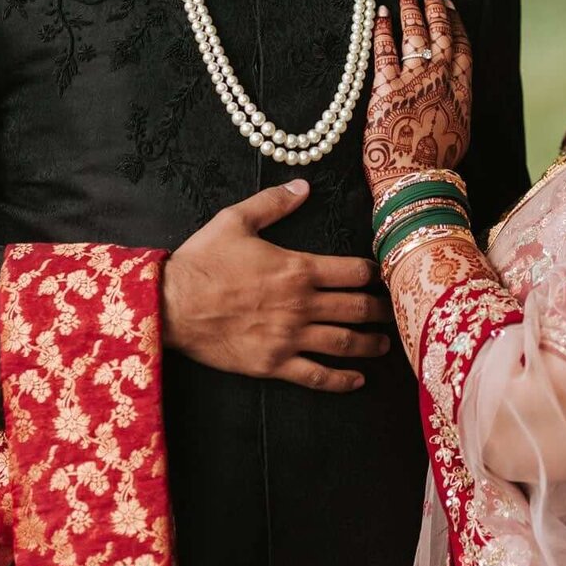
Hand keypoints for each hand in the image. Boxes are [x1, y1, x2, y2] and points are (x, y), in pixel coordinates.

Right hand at [160, 180, 390, 391]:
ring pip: (343, 343)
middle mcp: (300, 304)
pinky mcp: (273, 364)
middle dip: (380, 310)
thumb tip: (303, 186)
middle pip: (356, 308)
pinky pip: (316, 375)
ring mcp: (288, 337)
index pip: (353, 271)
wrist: (171, 304)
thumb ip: (273, 202)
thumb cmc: (203, 260)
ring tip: (384, 344)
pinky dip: (341, 380)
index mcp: (297, 268)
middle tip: (393, 310)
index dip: (373, 273)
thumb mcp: (236, 220)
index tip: (382, 276)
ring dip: (369, 344)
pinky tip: (357, 380)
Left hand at [363, 0, 472, 200]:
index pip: (462, 48)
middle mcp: (442, 81)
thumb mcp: (457, 135)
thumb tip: (450, 96)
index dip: (456, 23)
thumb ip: (454, 108)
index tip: (451, 5)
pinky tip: (380, 13)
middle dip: (435, 3)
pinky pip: (384, 50)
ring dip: (411, 6)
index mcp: (462, 94)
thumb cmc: (434, 168)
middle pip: (441, 33)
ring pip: (416, 34)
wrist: (415, 184)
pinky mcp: (386, 88)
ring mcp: (415, 82)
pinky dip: (382, 29)